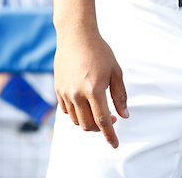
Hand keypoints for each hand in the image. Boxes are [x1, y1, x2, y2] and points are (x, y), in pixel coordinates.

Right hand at [53, 28, 127, 147]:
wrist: (76, 37)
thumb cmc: (100, 52)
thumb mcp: (116, 72)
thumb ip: (120, 95)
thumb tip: (124, 115)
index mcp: (94, 90)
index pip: (102, 120)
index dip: (109, 134)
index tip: (115, 144)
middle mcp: (77, 94)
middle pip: (88, 124)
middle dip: (100, 128)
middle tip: (110, 119)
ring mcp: (65, 93)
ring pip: (76, 120)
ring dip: (88, 122)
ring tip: (99, 110)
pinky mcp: (58, 90)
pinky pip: (67, 111)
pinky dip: (77, 114)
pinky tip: (85, 104)